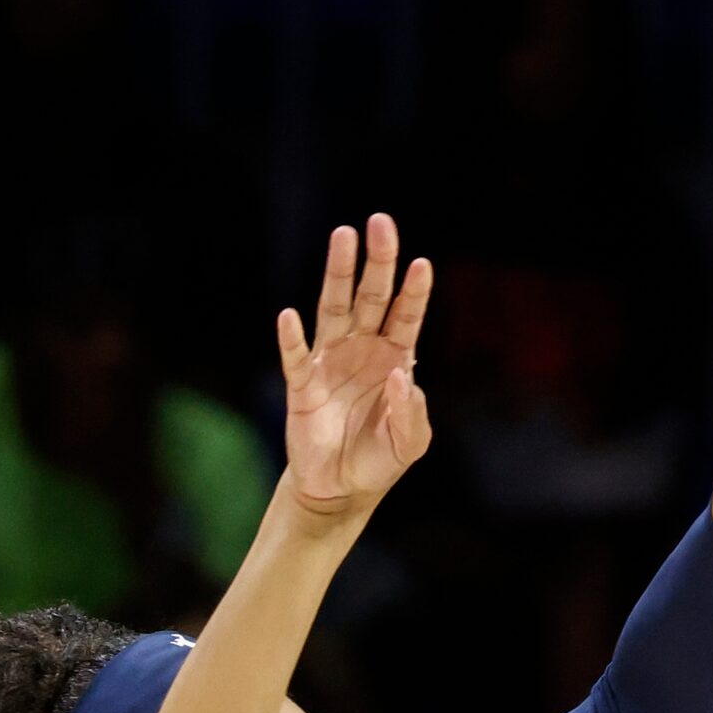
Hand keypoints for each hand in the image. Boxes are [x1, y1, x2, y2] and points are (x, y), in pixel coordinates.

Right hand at [277, 214, 434, 520]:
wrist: (341, 489)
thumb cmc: (380, 459)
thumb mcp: (410, 443)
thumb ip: (411, 412)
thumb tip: (399, 375)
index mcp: (394, 359)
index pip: (406, 316)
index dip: (414, 291)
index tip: (422, 263)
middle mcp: (362, 350)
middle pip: (370, 298)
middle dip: (376, 262)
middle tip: (379, 223)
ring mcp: (330, 362)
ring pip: (333, 309)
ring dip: (337, 275)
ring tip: (342, 236)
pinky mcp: (302, 385)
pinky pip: (295, 357)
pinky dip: (292, 338)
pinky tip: (289, 316)